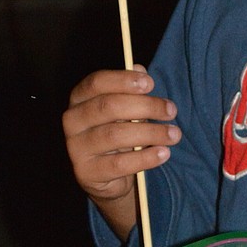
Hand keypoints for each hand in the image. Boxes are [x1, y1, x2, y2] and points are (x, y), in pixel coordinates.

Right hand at [62, 66, 180, 239]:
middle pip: (108, 106)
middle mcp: (72, 120)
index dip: (123, 80)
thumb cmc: (118, 133)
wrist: (108, 177)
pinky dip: (145, 158)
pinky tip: (164, 153)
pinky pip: (119, 164)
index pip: (97, 82)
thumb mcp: (125, 110)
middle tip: (171, 110)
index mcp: (79, 98)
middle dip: (145, 106)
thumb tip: (139, 69)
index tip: (150, 83)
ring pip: (115, 135)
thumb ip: (131, 90)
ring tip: (174, 134)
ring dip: (150, 133)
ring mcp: (76, 148)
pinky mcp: (86, 172)